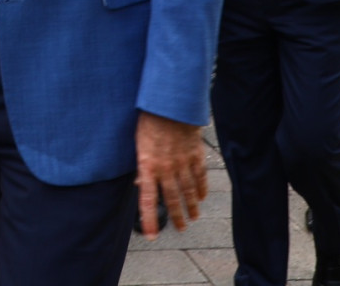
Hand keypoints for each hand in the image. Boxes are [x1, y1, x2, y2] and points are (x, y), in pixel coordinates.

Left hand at [135, 112, 206, 237]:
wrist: (170, 103)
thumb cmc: (149, 120)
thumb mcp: (138, 143)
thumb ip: (141, 166)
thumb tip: (141, 184)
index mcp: (148, 166)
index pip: (148, 200)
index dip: (149, 220)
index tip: (152, 236)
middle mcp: (166, 168)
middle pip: (173, 199)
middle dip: (177, 216)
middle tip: (181, 228)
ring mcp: (183, 162)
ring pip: (188, 191)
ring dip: (191, 206)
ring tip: (193, 217)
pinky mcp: (195, 155)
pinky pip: (200, 176)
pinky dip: (201, 189)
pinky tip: (202, 197)